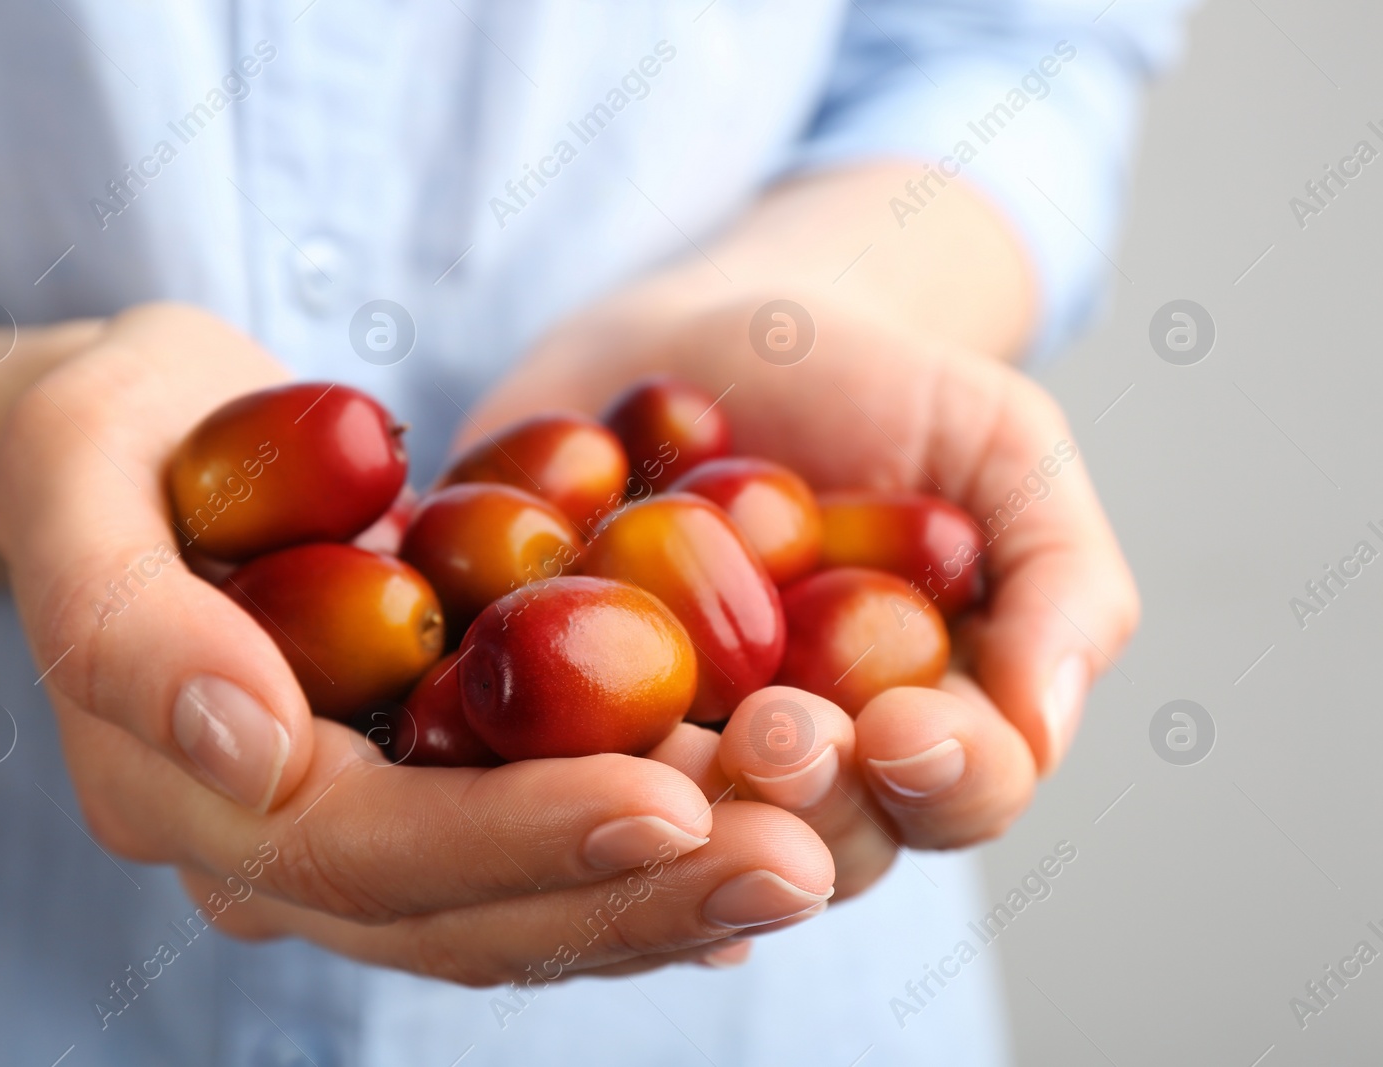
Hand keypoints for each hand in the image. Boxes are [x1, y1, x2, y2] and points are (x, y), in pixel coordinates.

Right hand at [0, 302, 835, 985]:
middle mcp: (269, 850)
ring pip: (517, 916)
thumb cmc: (114, 432)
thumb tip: (253, 751)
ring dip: (666, 901)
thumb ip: (128, 618)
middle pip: (462, 918)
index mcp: (179, 790)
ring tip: (810, 861)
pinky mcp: (423, 799)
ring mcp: (352, 837)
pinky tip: (756, 854)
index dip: (516, 840)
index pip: (362, 852)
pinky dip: (644, 872)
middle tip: (794, 861)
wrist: (151, 446)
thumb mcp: (79, 470)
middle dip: (631, 895)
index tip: (670, 802)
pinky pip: (539, 863)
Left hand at [470, 297, 1139, 894]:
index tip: (908, 728)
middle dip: (799, 796)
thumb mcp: (1000, 447)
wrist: (709, 328)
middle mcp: (791, 772)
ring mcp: (664, 753)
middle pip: (810, 843)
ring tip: (658, 743)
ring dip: (666, 805)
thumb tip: (1044, 720)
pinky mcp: (537, 712)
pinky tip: (518, 779)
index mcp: (917, 733)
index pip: (956, 796)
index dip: (945, 780)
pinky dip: (519, 773)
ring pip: (669, 830)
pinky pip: (525, 767)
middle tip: (774, 729)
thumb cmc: (880, 389)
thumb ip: (1057, 575)